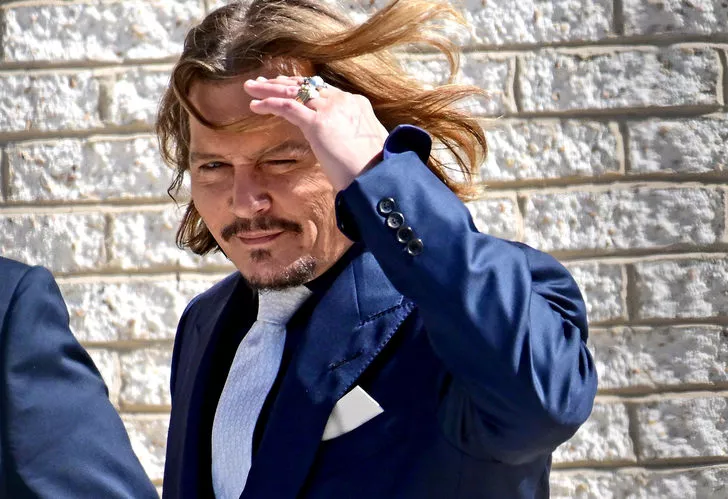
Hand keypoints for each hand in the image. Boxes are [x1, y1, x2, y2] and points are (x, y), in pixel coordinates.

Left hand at [243, 76, 388, 190]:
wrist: (378, 176)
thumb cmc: (375, 170)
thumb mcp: (368, 145)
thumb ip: (353, 137)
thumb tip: (344, 144)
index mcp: (357, 104)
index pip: (324, 90)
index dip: (303, 87)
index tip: (289, 87)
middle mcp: (343, 101)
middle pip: (306, 86)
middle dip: (283, 82)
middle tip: (264, 82)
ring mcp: (330, 109)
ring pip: (293, 92)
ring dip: (269, 89)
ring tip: (251, 88)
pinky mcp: (317, 122)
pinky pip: (287, 107)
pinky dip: (269, 104)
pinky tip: (255, 106)